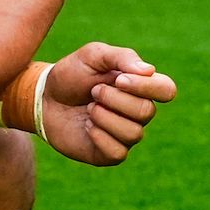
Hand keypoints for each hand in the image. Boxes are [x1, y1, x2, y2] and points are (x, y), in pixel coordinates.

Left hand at [41, 42, 175, 165]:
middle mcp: (137, 112)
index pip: (167, 90)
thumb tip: (149, 71)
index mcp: (139, 87)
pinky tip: (87, 127)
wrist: (43, 99)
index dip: (147, 87)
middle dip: (115, 100)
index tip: (119, 79)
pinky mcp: (110, 153)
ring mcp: (125, 134)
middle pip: (147, 112)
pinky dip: (99, 136)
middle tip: (93, 92)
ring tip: (89, 108)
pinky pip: (118, 151)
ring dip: (105, 117)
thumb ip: (121, 57)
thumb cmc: (71, 75)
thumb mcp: (92, 56)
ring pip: (133, 133)